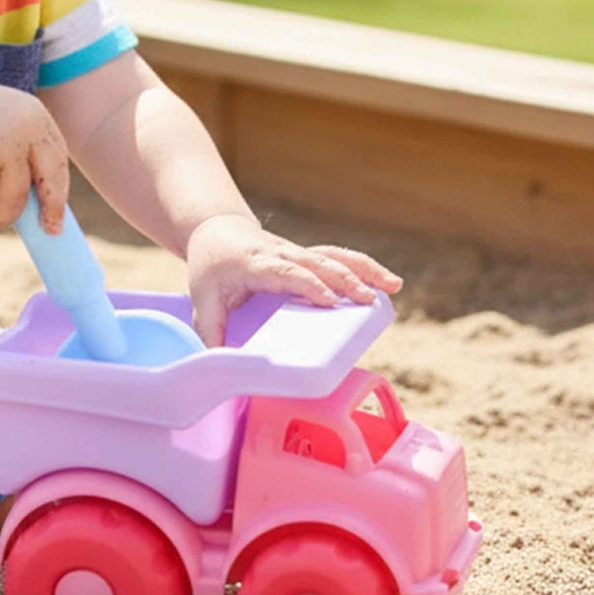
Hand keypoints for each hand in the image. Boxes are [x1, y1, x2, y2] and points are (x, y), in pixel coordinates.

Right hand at [0, 74, 68, 234]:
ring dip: (0, 217)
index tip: (55, 213)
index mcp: (35, 116)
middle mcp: (25, 131)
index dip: (58, 189)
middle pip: (50, 181)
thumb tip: (42, 203)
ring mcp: (4, 148)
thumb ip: (24, 151)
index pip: (57, 160)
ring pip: (15, 200)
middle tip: (49, 231)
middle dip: (51, 209)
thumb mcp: (2, 124)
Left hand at [185, 213, 402, 347]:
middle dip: (342, 279)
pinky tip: (388, 282)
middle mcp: (279, 254)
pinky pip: (338, 257)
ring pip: (332, 256)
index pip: (284, 272)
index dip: (307, 284)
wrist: (216, 229)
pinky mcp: (307, 255)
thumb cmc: (210, 266)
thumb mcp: (202, 297)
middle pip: (315, 262)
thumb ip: (210, 329)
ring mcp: (296, 252)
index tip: (329, 301)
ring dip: (362, 269)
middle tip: (367, 301)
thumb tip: (218, 365)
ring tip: (392, 286)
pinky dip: (363, 266)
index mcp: (254, 263)